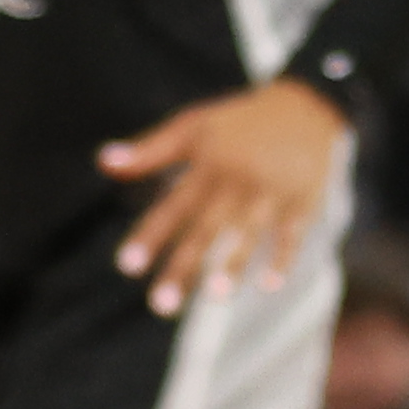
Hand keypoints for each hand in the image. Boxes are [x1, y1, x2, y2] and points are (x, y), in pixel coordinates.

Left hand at [96, 77, 352, 311]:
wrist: (305, 103)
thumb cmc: (240, 120)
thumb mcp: (194, 126)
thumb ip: (151, 149)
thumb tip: (103, 161)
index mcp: (209, 163)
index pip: (173, 207)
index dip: (150, 236)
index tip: (127, 266)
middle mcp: (238, 179)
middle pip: (207, 228)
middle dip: (184, 266)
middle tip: (161, 305)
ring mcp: (272, 190)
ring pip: (249, 232)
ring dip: (233, 263)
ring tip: (214, 297)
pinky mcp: (304, 198)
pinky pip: (292, 233)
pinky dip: (283, 258)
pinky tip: (269, 286)